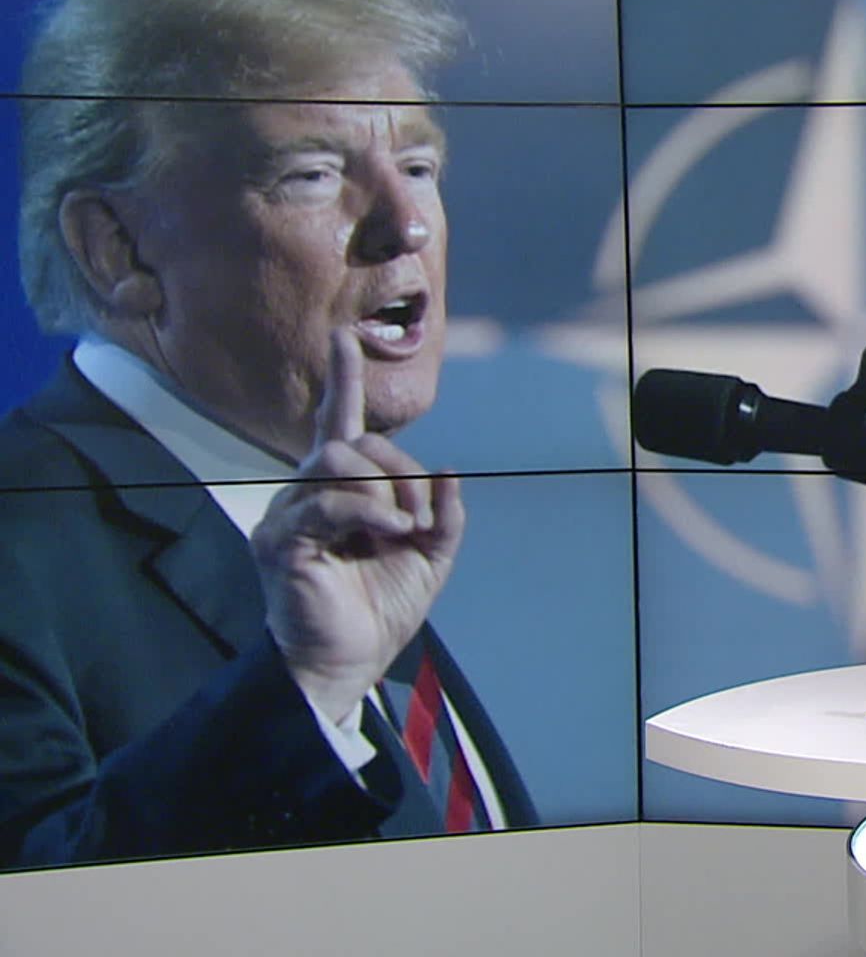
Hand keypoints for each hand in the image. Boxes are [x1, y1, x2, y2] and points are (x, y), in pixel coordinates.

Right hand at [254, 329, 464, 722]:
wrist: (352, 662)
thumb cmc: (380, 608)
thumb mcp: (430, 556)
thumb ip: (443, 514)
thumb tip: (450, 470)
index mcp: (341, 492)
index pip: (339, 426)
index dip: (342, 383)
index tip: (344, 339)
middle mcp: (307, 495)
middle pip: (352, 443)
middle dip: (398, 471)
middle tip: (414, 519)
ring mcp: (289, 516)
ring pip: (335, 462)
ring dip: (384, 491)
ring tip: (399, 530)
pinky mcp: (280, 542)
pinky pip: (324, 502)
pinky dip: (366, 511)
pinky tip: (388, 532)